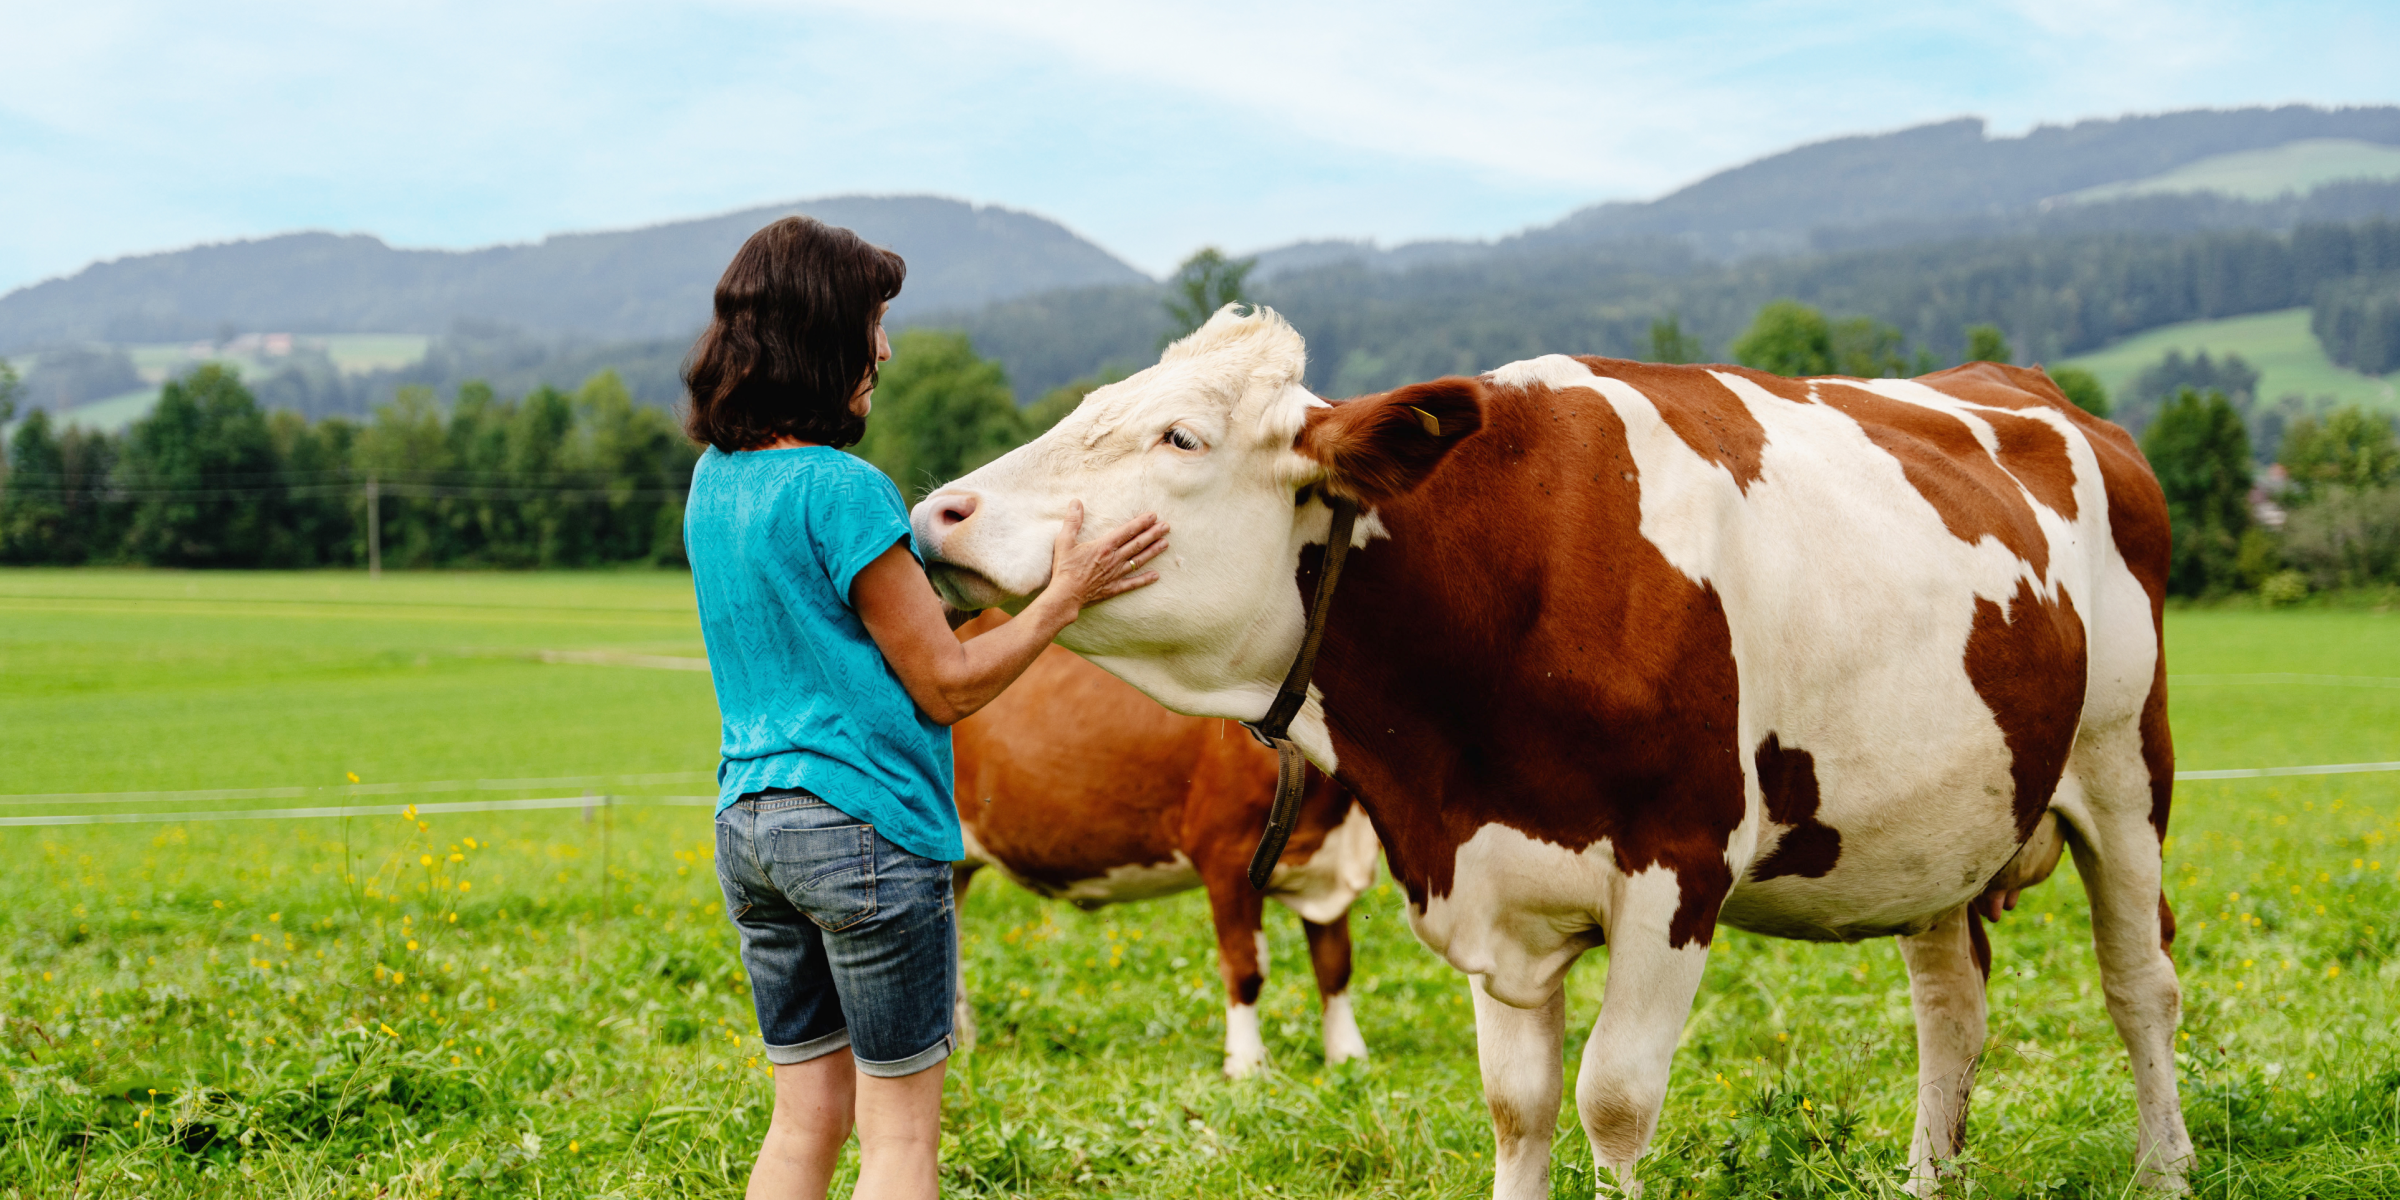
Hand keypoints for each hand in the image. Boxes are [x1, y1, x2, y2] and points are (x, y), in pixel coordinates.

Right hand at [1039, 501, 1168, 618]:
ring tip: (1166, 544)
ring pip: (1139, 561)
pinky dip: (1145, 579)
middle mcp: (1114, 559)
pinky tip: (1156, 576)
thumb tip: (1076, 502)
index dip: (1141, 523)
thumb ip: (1072, 521)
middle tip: (1167, 526)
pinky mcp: (1114, 588)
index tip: (1154, 516)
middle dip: (1153, 534)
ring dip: (1153, 552)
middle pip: (1138, 544)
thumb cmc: (1064, 568)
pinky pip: (1132, 583)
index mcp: (1104, 546)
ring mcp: (1116, 574)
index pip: (1127, 531)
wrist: (1065, 596)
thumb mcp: (1064, 541)